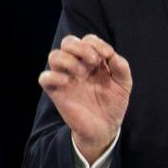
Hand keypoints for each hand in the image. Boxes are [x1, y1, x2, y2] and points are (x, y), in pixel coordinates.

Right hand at [38, 34, 131, 163]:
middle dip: (80, 46)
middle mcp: (78, 66)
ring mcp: (66, 78)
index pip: (88, 39)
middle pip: (68, 42)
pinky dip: (53, 76)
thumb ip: (121, 67)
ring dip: (68, 59)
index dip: (96, 42)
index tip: (107, 55)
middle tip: (93, 61)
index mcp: (93, 61)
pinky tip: (68, 83)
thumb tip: (112, 55)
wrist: (105, 128)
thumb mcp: (124, 84)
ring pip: (54, 55)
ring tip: (81, 73)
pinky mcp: (57, 92)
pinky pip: (44, 77)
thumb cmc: (113, 103)